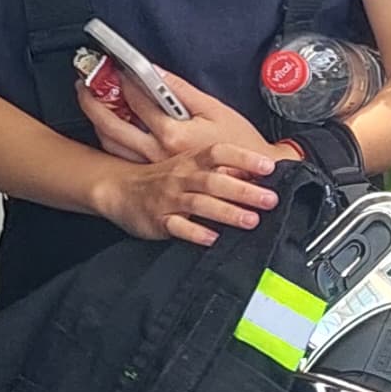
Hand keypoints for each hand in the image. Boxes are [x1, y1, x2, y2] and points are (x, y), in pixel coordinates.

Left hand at [78, 61, 269, 163]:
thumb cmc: (238, 144)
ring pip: (111, 143)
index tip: (114, 65)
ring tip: (92, 101)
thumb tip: (156, 72)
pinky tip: (110, 127)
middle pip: (111, 124)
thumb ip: (180, 90)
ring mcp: (153, 166)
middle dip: (92, 99)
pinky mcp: (154, 175)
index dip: (122, 78)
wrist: (251, 179)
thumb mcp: (214, 108)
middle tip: (84, 82)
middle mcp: (157, 152)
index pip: (136, 99)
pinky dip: (110, 140)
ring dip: (96, 120)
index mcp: (173, 133)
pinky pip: (121, 157)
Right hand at [99, 144, 282, 244]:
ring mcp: (169, 199)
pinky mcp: (158, 220)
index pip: (219, 152)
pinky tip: (213, 238)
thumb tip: (258, 173)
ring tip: (251, 220)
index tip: (268, 165)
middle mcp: (182, 177)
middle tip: (270, 198)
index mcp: (192, 159)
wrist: (120, 188)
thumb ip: (220, 168)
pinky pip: (178, 227)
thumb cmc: (165, 176)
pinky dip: (195, 232)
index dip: (244, 157)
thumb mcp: (189, 164)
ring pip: (200, 204)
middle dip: (244, 190)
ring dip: (227, 212)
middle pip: (214, 181)